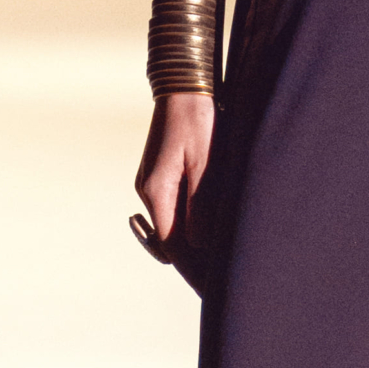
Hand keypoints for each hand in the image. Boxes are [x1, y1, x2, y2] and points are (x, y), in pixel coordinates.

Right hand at [135, 91, 216, 260]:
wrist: (183, 86)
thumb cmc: (198, 120)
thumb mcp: (205, 162)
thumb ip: (201, 205)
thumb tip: (199, 244)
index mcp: (156, 191)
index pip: (170, 245)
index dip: (192, 266)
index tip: (213, 280)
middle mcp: (147, 191)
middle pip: (167, 239)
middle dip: (192, 256)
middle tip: (221, 271)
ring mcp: (150, 183)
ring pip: (170, 224)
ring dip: (191, 238)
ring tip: (220, 247)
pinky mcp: (158, 175)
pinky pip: (171, 208)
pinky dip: (188, 220)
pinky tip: (208, 220)